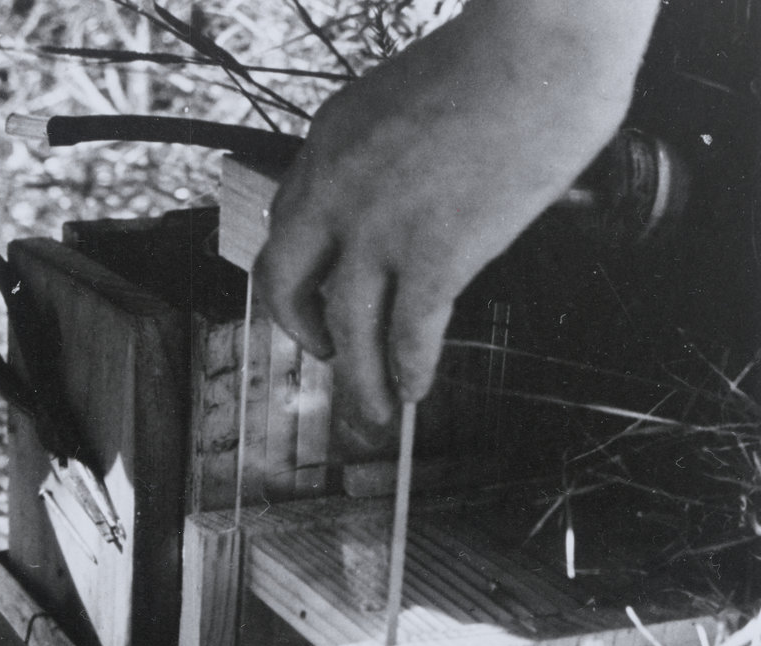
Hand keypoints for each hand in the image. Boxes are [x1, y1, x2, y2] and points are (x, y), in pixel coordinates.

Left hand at [255, 0, 657, 422]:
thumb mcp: (406, 103)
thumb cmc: (503, 58)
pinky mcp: (435, 254)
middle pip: (285, 284)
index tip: (317, 296)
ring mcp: (382, 226)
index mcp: (328, 142)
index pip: (289, 225)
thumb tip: (406, 206)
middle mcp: (337, 189)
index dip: (301, 273)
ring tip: (374, 414)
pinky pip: (408, 335)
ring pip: (345, 329)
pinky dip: (408, 371)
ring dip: (358, 383)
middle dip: (302, 332)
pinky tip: (417, 390)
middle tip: (328, 356)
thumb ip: (387, 158)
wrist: (549, 42)